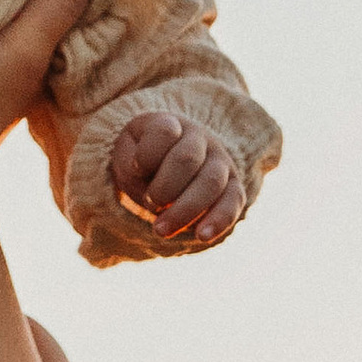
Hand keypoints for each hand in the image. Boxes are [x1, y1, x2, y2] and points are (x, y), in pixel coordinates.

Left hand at [109, 110, 242, 246]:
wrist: (168, 166)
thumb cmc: (143, 161)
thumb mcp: (128, 157)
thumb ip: (133, 166)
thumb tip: (152, 189)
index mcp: (171, 124)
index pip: (164, 132)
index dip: (147, 155)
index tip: (136, 169)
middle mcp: (200, 138)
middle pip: (187, 158)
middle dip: (164, 188)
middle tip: (149, 204)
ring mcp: (220, 161)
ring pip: (211, 182)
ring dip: (184, 210)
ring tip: (161, 230)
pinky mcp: (233, 185)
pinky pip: (234, 201)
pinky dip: (219, 220)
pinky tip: (202, 237)